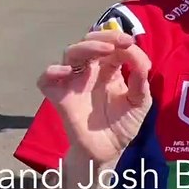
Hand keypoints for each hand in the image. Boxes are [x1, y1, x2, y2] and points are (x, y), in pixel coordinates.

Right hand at [36, 30, 152, 166]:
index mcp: (109, 69)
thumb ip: (140, 82)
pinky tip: (66, 71)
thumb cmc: (123, 124)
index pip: (111, 46)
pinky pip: (46, 80)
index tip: (131, 43)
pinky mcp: (59, 97)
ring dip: (86, 46)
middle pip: (89, 42)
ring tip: (104, 50)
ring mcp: (73, 82)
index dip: (120, 40)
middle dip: (104, 37)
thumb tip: (142, 61)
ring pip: (70, 53)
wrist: (109, 151)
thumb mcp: (140, 102)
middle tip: (120, 42)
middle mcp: (89, 71)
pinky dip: (51, 71)